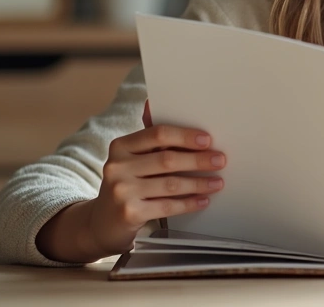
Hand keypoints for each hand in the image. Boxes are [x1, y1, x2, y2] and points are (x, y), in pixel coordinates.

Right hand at [86, 100, 226, 254]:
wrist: (103, 221)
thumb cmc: (126, 183)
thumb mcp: (131, 159)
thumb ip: (149, 138)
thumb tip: (154, 102)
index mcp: (120, 146)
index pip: (157, 134)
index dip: (185, 136)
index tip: (207, 140)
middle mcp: (117, 166)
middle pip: (167, 159)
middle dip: (198, 160)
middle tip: (220, 160)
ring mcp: (122, 191)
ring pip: (170, 184)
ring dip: (199, 183)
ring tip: (217, 182)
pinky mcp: (129, 213)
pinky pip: (167, 206)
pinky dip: (189, 203)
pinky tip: (203, 200)